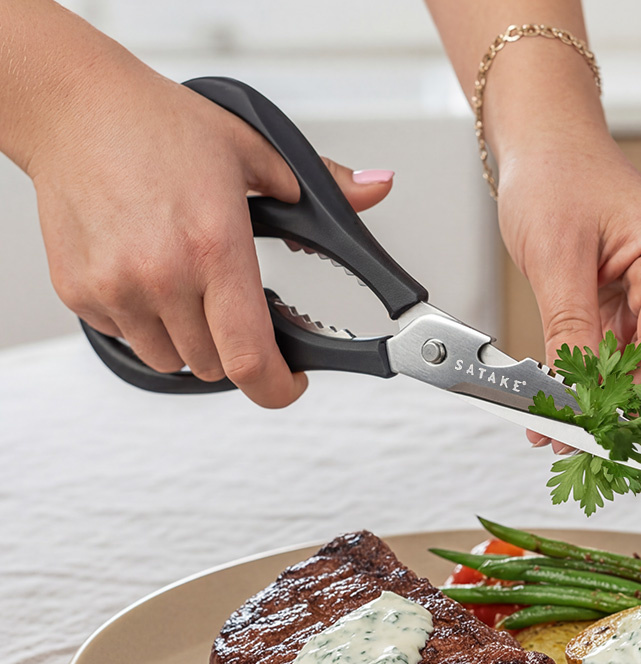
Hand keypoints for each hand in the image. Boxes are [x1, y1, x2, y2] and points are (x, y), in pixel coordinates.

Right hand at [29, 74, 392, 406]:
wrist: (75, 108)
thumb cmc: (158, 126)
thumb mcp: (255, 150)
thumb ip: (324, 184)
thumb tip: (375, 189)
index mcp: (215, 246)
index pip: (250, 357)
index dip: (277, 387)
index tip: (290, 383)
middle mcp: (162, 276)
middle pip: (215, 366)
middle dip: (237, 350)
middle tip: (238, 309)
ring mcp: (116, 289)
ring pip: (172, 361)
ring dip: (192, 342)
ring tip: (190, 288)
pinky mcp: (80, 294)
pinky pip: (128, 340)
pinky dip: (148, 325)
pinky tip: (150, 276)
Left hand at [495, 130, 640, 449]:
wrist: (547, 149)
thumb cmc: (557, 179)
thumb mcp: (556, 257)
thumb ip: (569, 329)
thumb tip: (572, 392)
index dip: (627, 403)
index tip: (582, 431)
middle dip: (616, 412)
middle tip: (563, 438)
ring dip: (601, 403)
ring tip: (551, 425)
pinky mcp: (636, 305)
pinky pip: (622, 357)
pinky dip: (592, 381)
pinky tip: (558, 398)